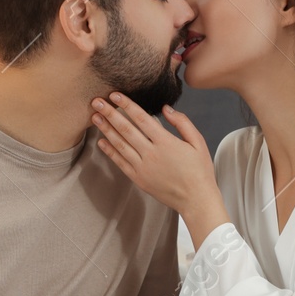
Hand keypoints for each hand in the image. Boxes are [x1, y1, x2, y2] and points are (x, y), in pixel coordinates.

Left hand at [91, 93, 219, 215]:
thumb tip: (165, 108)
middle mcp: (151, 154)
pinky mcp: (139, 179)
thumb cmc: (200, 170)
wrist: (196, 200)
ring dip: (106, 129)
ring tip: (94, 117)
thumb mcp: (198, 142)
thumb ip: (182, 123)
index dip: (127, 105)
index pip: (142, 118)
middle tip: (97, 101)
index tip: (115, 95)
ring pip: (120, 144)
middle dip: (110, 113)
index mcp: (166, 142)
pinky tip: (101, 141)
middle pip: (126, 129)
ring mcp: (143, 168)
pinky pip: (120, 162)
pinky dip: (110, 151)